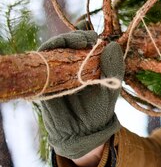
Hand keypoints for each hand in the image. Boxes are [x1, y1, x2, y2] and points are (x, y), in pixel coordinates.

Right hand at [38, 30, 124, 159]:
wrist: (85, 132)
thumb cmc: (99, 109)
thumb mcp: (112, 86)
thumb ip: (114, 67)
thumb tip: (112, 44)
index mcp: (84, 64)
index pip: (81, 42)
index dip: (85, 35)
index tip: (95, 36)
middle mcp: (68, 66)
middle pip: (65, 42)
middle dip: (75, 36)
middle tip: (86, 39)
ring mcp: (54, 73)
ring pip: (52, 50)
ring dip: (62, 41)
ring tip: (78, 43)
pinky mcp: (43, 83)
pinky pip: (40, 65)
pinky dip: (47, 56)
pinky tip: (59, 54)